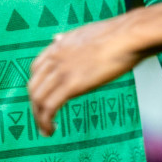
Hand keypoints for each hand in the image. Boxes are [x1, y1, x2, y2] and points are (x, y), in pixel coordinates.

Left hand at [28, 15, 145, 136]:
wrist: (129, 37)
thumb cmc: (117, 34)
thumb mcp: (85, 32)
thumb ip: (68, 39)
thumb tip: (57, 38)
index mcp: (58, 46)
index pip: (35, 70)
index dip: (37, 86)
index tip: (44, 98)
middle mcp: (55, 58)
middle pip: (33, 87)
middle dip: (35, 106)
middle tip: (42, 118)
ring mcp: (62, 72)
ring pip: (38, 100)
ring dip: (39, 118)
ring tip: (46, 129)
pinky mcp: (72, 85)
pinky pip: (50, 107)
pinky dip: (46, 121)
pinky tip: (52, 129)